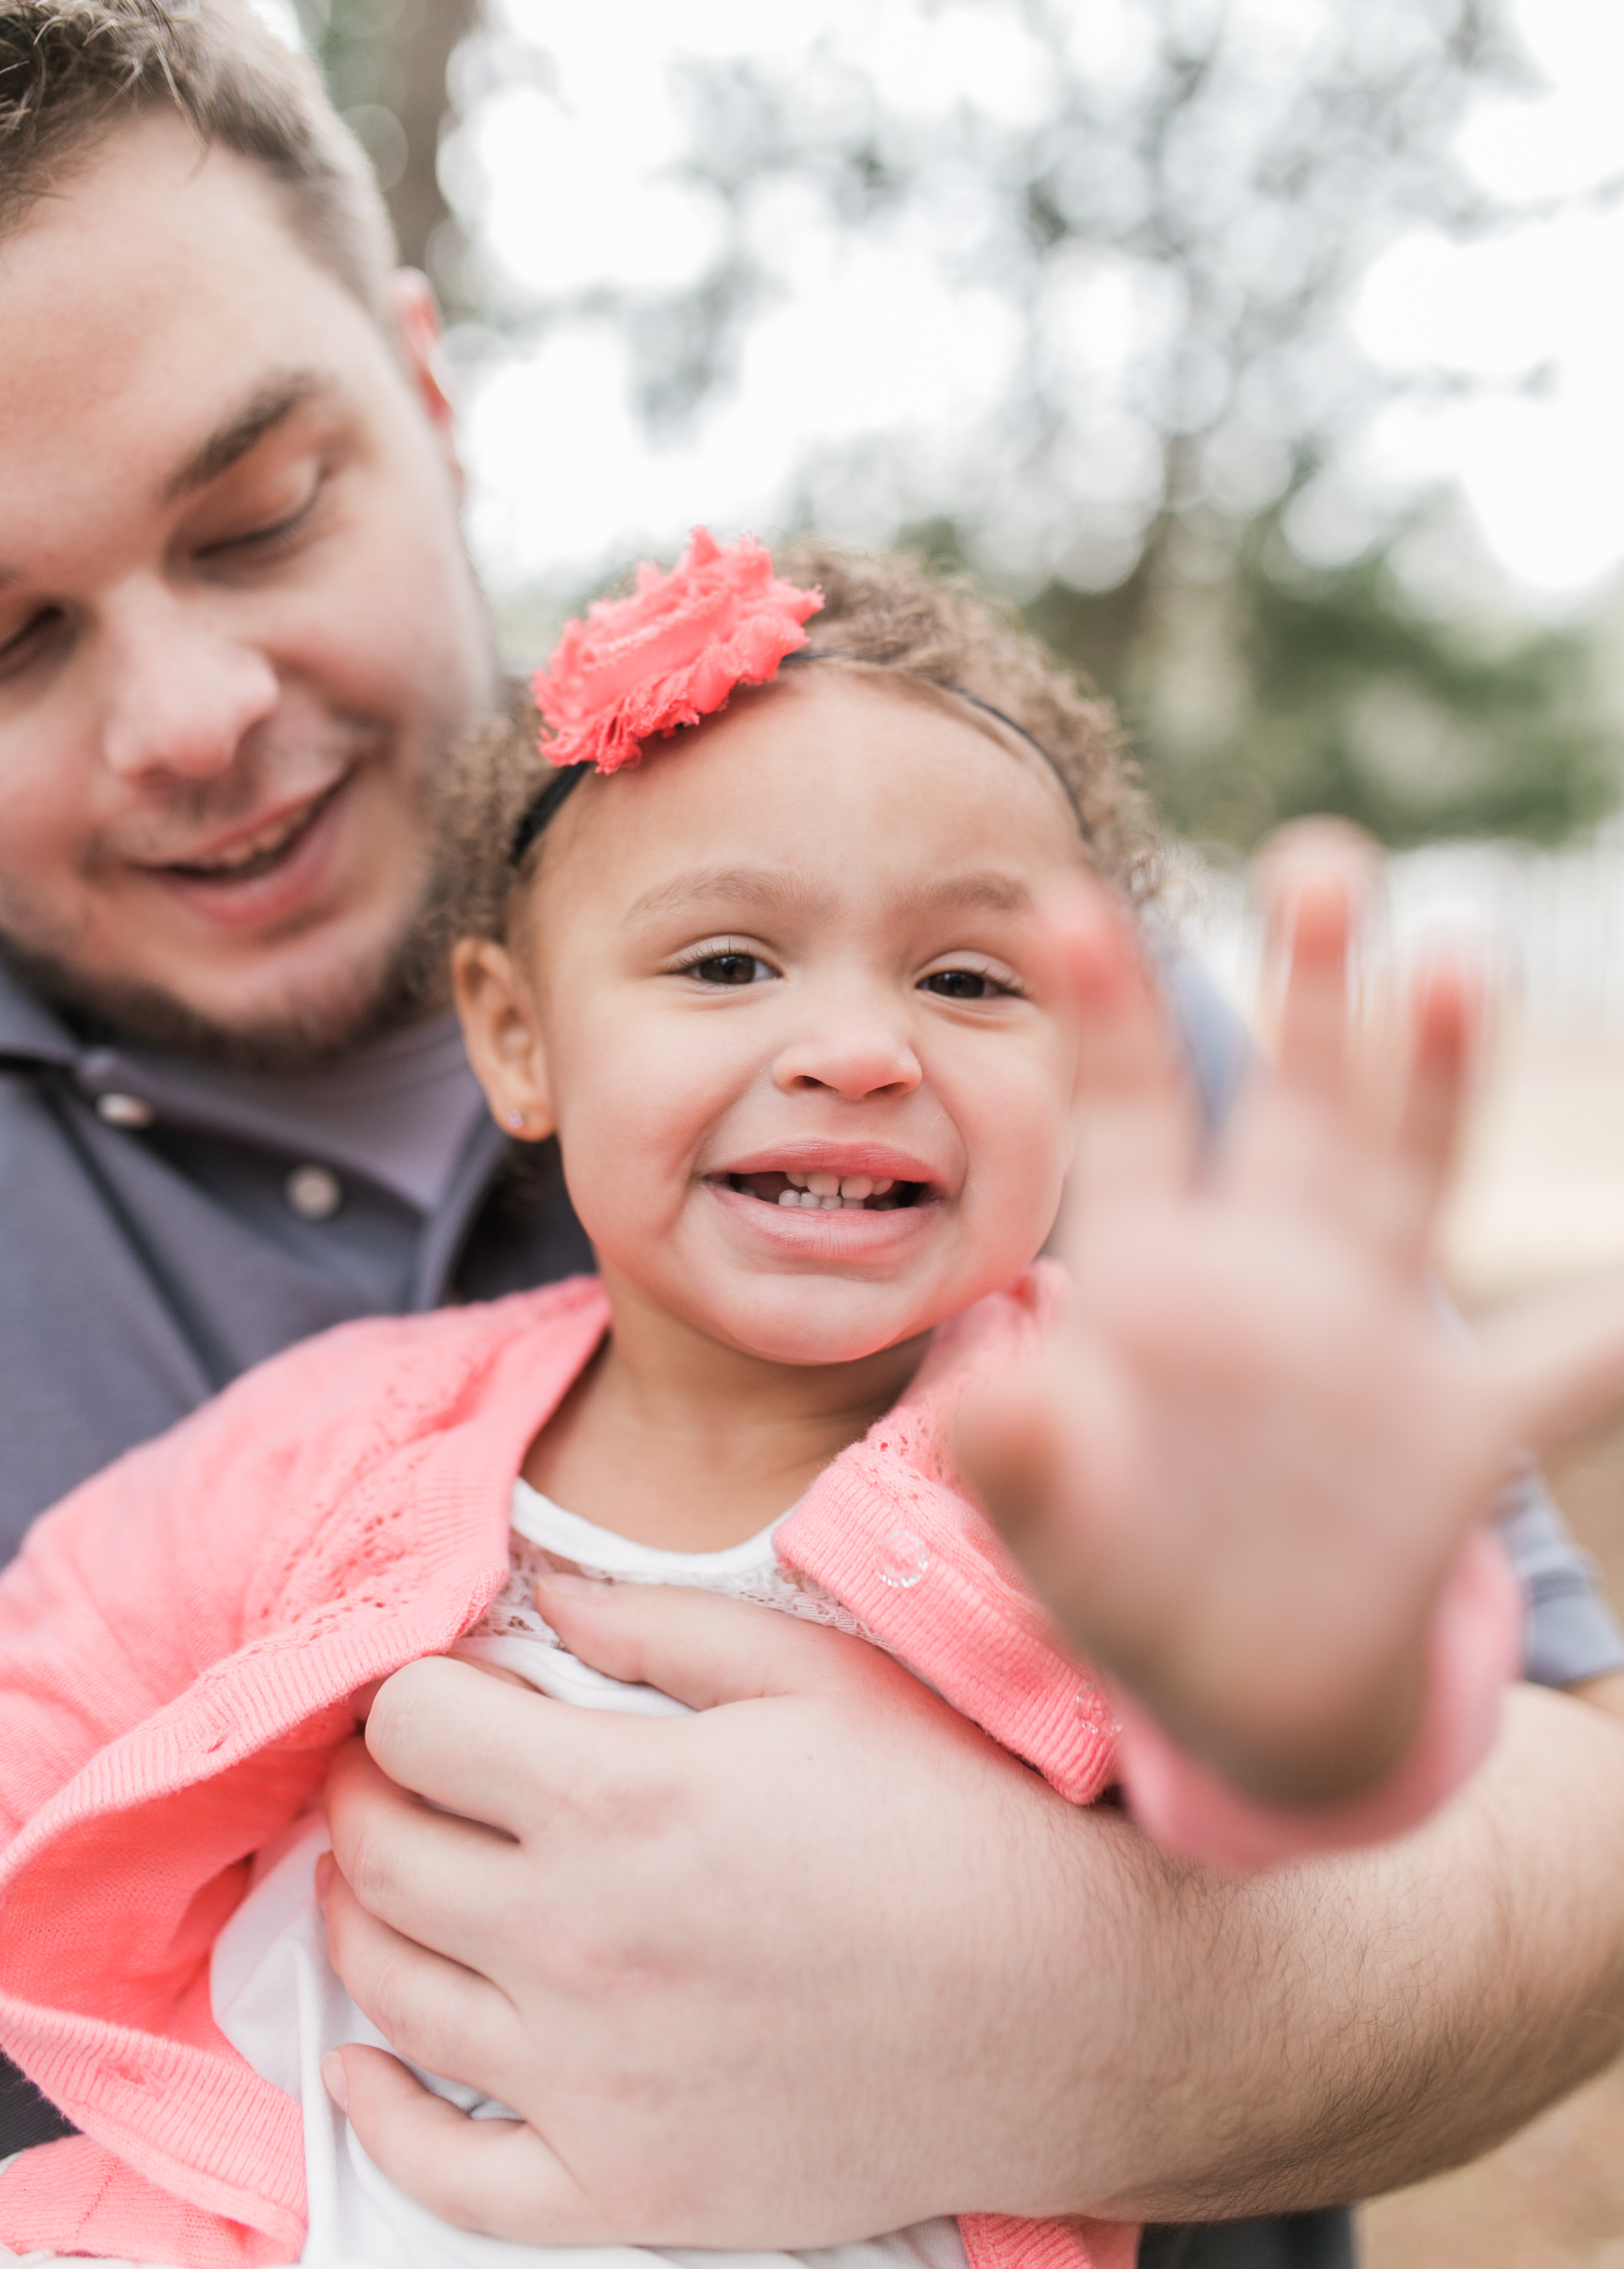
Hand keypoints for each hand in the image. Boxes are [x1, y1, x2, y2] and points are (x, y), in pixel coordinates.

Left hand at [320, 1619, 1623, 2235]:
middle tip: (410, 1772)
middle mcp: (573, 1942)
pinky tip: (364, 2064)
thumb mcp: (817, 1674)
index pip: (414, 1728)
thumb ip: (659, 1622)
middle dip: (371, 1794)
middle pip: (382, 1856)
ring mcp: (591, 2081)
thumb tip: (540, 1582)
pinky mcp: (627, 2186)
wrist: (1079, 2010)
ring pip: (388, 1991)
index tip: (449, 1690)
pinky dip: (379, 2112)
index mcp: (616, 1800)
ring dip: (362, 1918)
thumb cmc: (957, 1820)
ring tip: (395, 1877)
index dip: (413, 1692)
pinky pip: (444, 2172)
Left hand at [958, 825, 1623, 1805]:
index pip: (1136, 1121)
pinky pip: (1561, 1369)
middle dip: (1309, 989)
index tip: (1065, 900)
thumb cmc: (1119, 1572)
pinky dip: (1613, 1327)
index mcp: (1155, 1277)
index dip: (1108, 1018)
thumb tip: (983, 1402)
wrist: (1236, 1687)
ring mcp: (1373, 1342)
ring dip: (1437, 1073)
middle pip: (1298, 1104)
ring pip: (1414, 1179)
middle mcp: (1274, 1274)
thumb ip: (1017, 1461)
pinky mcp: (1453, 1437)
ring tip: (1451, 956)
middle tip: (1316, 857)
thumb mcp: (1049, 1521)